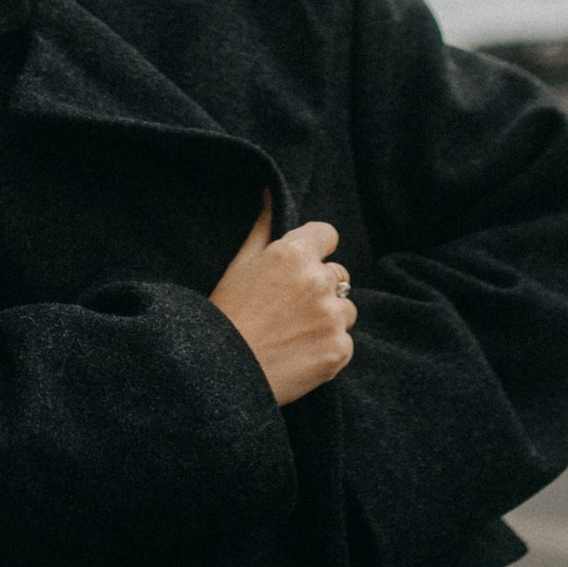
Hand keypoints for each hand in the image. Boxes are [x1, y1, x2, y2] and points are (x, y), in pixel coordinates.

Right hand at [208, 197, 355, 406]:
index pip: (328, 235)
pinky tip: (299, 354)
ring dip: (328, 318)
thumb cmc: (225, 315)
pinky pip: (344, 342)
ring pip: (345, 309)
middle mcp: (318, 281)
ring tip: (294, 334)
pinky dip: (328, 348)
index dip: (315, 249)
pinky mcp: (339, 350)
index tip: (301, 267)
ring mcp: (332, 317)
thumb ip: (263, 228)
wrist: (222, 373)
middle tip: (290, 308)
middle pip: (338, 274)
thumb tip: (270, 193)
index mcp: (293, 254)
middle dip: (320, 287)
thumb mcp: (239, 266)